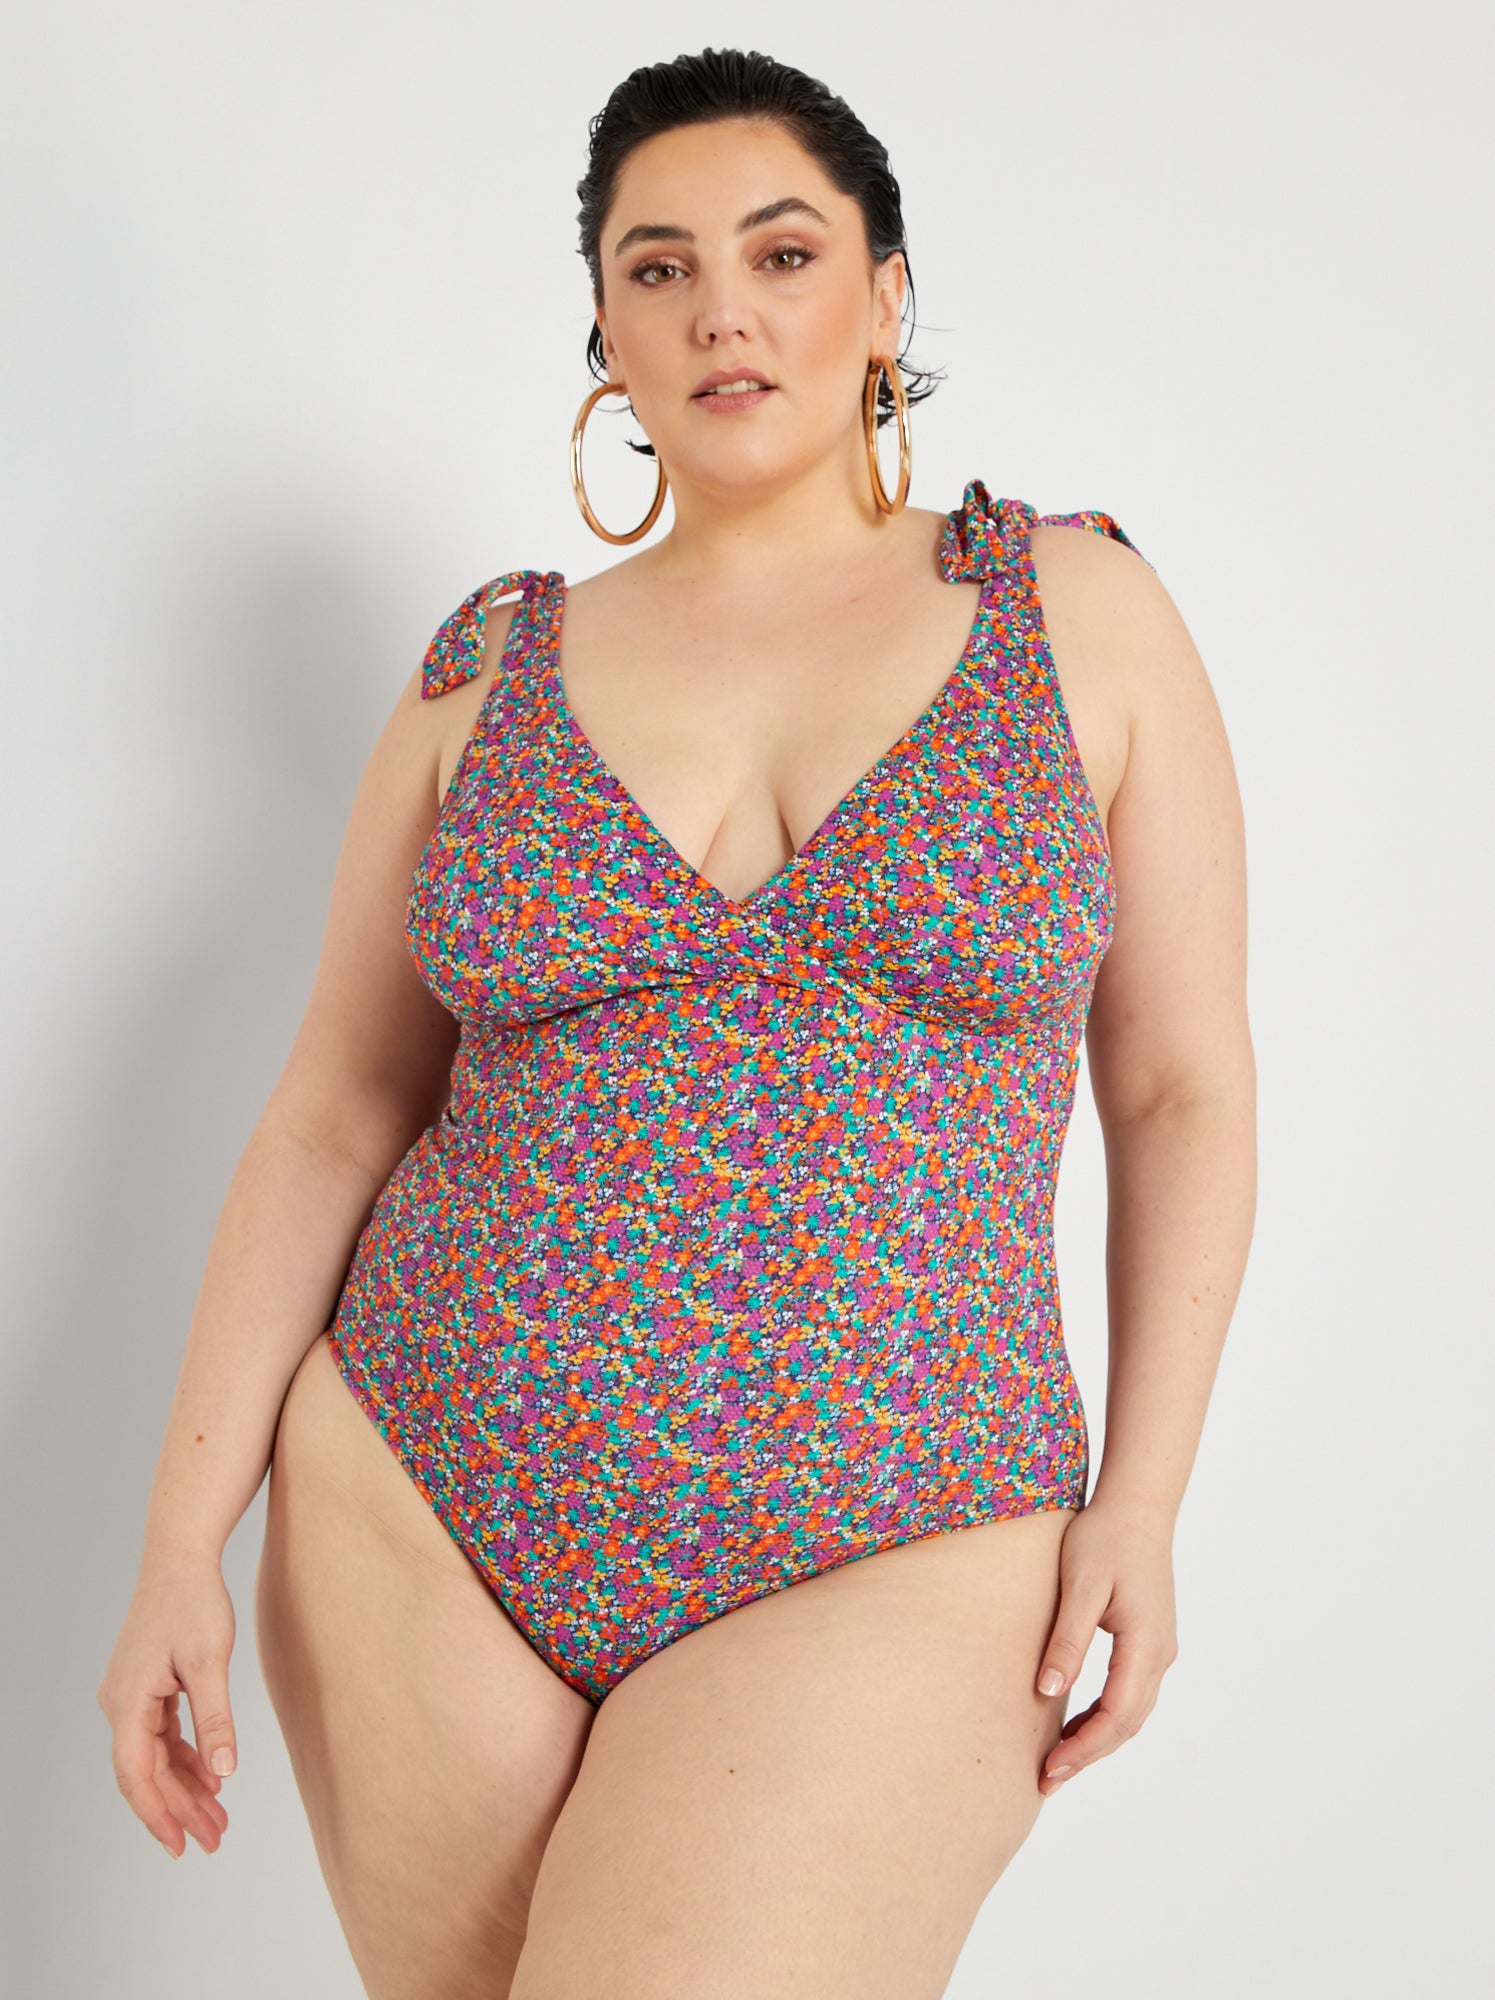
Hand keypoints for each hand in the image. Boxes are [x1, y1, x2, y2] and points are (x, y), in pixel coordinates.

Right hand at [96, 1547, 237, 1856]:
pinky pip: (161, 1736)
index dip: (158, 1814)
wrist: (180, 1558)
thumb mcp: (210, 1662)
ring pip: (154, 1757)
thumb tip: (222, 1774)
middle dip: (178, 1809)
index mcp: (128, 1703)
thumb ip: (215, 1720)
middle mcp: (120, 1705)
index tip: (182, 1845)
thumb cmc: (194, 1603)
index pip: (137, 1776)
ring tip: (217, 1818)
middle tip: (213, 1840)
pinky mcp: (145, 1687)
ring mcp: (131, 1697)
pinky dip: (184, 1758)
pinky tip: (210, 1778)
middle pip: (146, 1773)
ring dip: (184, 1787)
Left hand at [1034, 1500, 1178, 1795]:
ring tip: (1057, 1762)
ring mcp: (1159, 1650)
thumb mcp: (1080, 1585)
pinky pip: (1131, 1695)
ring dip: (1098, 1740)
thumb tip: (1047, 1691)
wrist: (1137, 1507)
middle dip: (1088, 1755)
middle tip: (1046, 1779)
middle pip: (1127, 1724)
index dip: (1083, 1748)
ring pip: (1132, 1714)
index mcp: (1145, 1643)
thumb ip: (1068, 1639)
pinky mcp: (1150, 1643)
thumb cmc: (1104, 1539)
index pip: (1116, 1714)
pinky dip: (1105, 1717)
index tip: (1050, 1768)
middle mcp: (1160, 1654)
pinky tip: (1076, 1725)